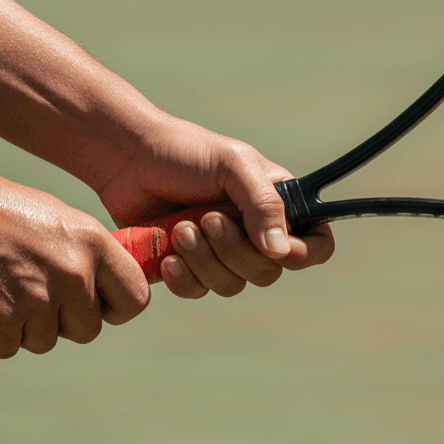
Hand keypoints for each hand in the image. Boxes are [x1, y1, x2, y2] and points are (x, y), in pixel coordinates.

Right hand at [0, 168, 149, 357]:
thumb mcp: (59, 220)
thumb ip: (85, 255)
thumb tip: (102, 288)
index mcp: (94, 244)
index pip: (136, 298)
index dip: (117, 309)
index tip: (99, 308)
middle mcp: (74, 272)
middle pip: (87, 329)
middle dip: (62, 323)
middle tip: (34, 300)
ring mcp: (39, 298)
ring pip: (45, 341)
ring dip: (23, 329)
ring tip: (2, 295)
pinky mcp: (2, 318)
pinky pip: (7, 348)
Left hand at [93, 115, 334, 299]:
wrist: (127, 159)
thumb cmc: (185, 152)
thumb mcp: (232, 166)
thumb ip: (263, 205)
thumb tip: (281, 252)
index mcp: (278, 204)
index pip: (316, 244)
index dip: (303, 255)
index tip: (275, 247)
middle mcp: (255, 232)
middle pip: (268, 272)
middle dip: (235, 252)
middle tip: (206, 219)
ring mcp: (222, 252)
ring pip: (232, 285)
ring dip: (204, 261)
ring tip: (180, 229)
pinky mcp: (189, 266)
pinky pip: (199, 291)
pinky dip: (184, 278)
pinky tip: (168, 256)